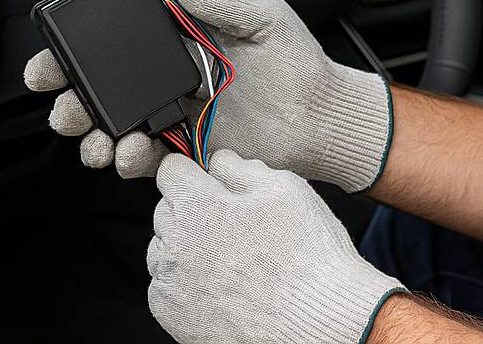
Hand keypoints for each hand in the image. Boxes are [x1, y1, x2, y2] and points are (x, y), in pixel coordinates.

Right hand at [24, 0, 392, 190]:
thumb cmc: (299, 63)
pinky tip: (130, 152)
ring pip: (115, 126)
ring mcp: (176, 117)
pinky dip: (128, 158)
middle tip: (62, 105)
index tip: (55, 58)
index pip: (121, 43)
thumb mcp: (266, 16)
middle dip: (72, 98)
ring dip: (93, 135)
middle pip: (104, 89)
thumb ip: (223, 2)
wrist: (322, 116)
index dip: (81, 51)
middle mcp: (171, 79)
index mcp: (181, 42)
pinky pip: (146, 157)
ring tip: (95, 139)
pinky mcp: (188, 150)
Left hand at [147, 150, 404, 343]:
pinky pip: (169, 286)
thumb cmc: (306, 257)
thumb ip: (241, 167)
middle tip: (235, 224)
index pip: (171, 169)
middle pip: (168, 208)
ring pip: (166, 248)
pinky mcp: (173, 316)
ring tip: (234, 258)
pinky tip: (226, 284)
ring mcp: (170, 283)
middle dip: (194, 209)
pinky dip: (189, 281)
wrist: (316, 322)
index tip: (210, 181)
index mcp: (196, 204)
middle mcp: (173, 243)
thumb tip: (220, 161)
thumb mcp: (284, 189)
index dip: (195, 171)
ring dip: (189, 246)